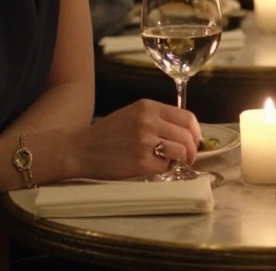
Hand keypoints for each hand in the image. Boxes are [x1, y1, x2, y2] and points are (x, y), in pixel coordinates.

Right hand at [58, 99, 200, 179]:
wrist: (80, 149)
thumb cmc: (107, 134)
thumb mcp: (133, 114)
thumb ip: (157, 118)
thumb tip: (185, 131)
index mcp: (148, 107)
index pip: (187, 117)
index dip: (195, 132)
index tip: (194, 141)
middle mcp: (149, 121)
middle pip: (187, 135)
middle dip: (191, 149)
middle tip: (188, 157)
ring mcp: (145, 141)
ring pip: (180, 151)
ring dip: (180, 159)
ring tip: (171, 162)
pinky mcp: (141, 162)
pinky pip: (165, 166)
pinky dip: (163, 169)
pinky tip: (152, 167)